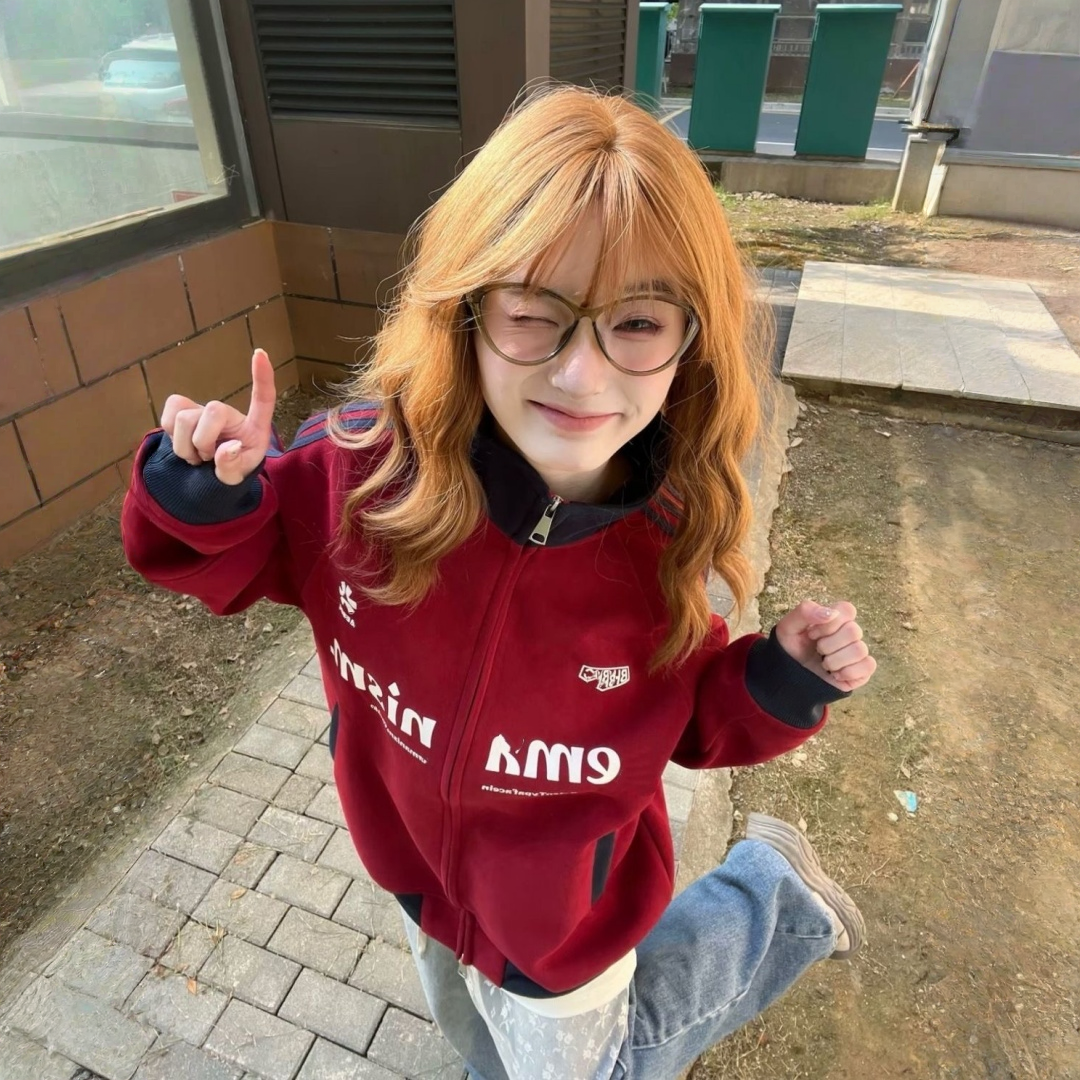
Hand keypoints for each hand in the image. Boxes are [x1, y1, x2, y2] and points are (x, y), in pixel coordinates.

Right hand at [160, 349, 276, 485]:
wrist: (208, 477)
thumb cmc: (230, 471)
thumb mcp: (235, 478)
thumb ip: (232, 466)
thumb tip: (229, 447)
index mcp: (253, 428)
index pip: (263, 399)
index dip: (262, 377)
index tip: (260, 353)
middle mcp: (228, 413)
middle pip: (211, 411)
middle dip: (203, 442)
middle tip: (206, 459)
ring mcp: (202, 410)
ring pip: (182, 418)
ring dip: (185, 447)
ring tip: (198, 457)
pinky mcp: (180, 412)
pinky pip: (166, 419)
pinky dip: (172, 439)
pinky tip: (185, 447)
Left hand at [773, 600, 875, 692]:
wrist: (788, 674)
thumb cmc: (790, 648)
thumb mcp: (788, 626)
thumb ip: (805, 612)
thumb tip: (831, 613)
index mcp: (834, 619)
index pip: (848, 610)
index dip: (829, 624)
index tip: (812, 634)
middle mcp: (849, 634)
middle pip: (854, 631)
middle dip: (828, 644)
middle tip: (817, 650)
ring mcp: (856, 652)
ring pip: (860, 650)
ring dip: (835, 660)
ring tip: (824, 664)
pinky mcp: (861, 671)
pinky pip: (868, 666)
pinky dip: (848, 672)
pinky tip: (834, 674)